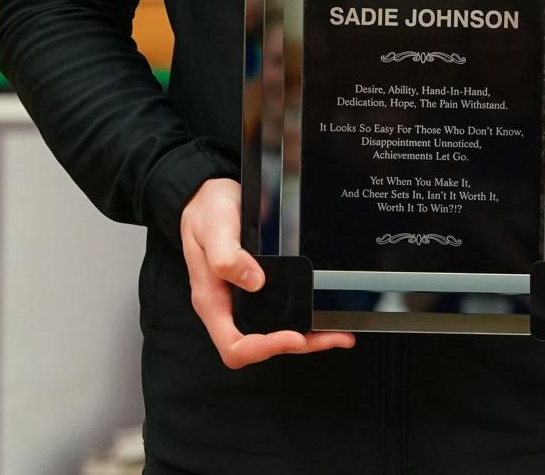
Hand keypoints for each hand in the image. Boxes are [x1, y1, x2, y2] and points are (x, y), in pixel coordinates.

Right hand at [179, 177, 355, 368]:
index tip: (293, 336)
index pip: (234, 346)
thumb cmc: (206, 212)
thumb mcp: (213, 228)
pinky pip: (280, 311)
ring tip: (338, 333)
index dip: (263, 348)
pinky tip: (322, 312)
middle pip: (261, 345)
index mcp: (212, 302)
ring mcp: (244, 299)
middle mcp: (228, 307)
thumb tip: (254, 282)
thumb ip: (226, 256)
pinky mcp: (259, 288)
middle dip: (299, 345)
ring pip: (275, 331)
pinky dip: (304, 316)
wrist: (209, 196)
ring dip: (308, 336)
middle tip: (332, 337)